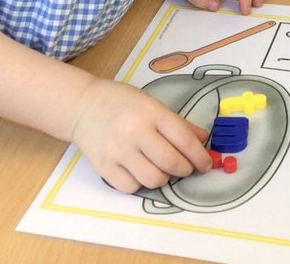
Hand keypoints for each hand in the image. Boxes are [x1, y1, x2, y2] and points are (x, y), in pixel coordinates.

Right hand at [71, 79, 210, 192]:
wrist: (83, 106)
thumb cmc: (122, 102)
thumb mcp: (152, 103)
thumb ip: (178, 123)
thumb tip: (202, 140)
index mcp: (152, 113)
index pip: (185, 140)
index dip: (200, 157)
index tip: (206, 165)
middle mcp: (135, 132)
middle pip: (171, 163)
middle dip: (185, 170)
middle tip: (184, 168)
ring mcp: (118, 151)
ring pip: (153, 180)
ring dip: (163, 178)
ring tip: (160, 168)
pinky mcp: (104, 167)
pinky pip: (131, 187)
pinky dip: (140, 183)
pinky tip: (139, 171)